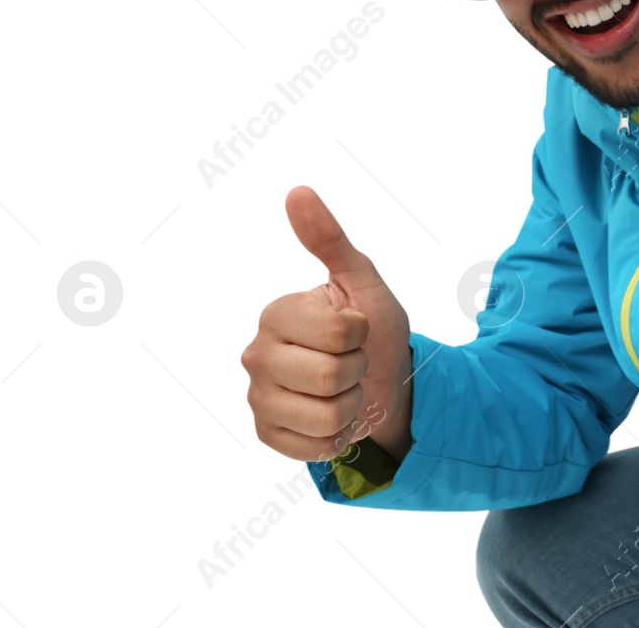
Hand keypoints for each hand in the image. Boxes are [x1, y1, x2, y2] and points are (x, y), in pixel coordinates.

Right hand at [242, 186, 413, 463]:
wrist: (382, 382)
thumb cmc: (372, 328)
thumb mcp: (362, 281)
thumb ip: (330, 239)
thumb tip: (298, 191)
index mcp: (277, 313)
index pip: (340, 332)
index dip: (362, 333)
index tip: (356, 329)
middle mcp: (257, 354)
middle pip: (333, 377)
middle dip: (358, 371)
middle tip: (351, 362)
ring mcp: (258, 398)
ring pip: (327, 416)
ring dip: (352, 405)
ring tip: (343, 391)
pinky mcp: (267, 435)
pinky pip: (317, 447)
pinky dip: (338, 436)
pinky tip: (332, 418)